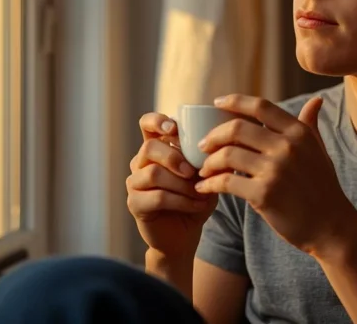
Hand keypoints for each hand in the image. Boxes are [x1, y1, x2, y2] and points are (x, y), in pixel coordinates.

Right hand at [126, 112, 217, 258]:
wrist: (185, 235)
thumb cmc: (196, 199)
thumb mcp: (207, 176)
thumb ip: (210, 159)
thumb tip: (221, 145)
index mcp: (156, 148)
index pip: (147, 124)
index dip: (157, 121)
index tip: (174, 129)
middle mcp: (140, 162)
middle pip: (150, 148)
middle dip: (175, 158)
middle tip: (194, 172)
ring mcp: (134, 183)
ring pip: (153, 173)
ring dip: (182, 183)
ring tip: (200, 192)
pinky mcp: (135, 203)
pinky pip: (157, 197)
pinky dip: (181, 201)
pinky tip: (196, 205)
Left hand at [195, 95, 356, 255]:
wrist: (331, 227)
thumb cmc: (323, 188)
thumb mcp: (319, 151)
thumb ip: (310, 125)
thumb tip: (316, 101)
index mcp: (299, 133)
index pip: (260, 106)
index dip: (234, 101)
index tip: (216, 103)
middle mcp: (287, 147)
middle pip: (237, 128)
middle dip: (214, 136)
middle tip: (203, 145)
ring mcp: (275, 170)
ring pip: (227, 155)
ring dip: (209, 162)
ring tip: (204, 169)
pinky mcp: (264, 194)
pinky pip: (226, 182)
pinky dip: (210, 184)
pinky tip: (204, 187)